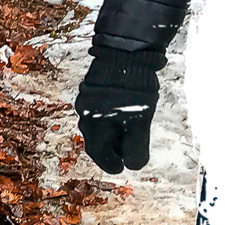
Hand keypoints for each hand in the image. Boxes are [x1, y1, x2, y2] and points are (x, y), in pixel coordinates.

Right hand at [76, 48, 162, 172]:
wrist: (123, 56)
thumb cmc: (131, 93)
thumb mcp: (139, 124)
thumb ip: (135, 148)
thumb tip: (133, 166)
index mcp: (93, 126)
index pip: (98, 154)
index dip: (112, 164)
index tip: (122, 168)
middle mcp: (85, 114)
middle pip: (97, 140)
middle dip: (113, 149)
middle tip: (128, 152)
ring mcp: (87, 101)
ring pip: (99, 125)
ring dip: (114, 133)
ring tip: (130, 132)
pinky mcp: (92, 90)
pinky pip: (100, 112)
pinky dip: (112, 119)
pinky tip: (126, 115)